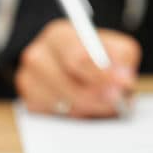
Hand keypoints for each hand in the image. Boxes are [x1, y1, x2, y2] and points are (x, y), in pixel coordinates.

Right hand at [15, 19, 140, 117]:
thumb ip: (123, 60)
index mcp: (59, 36)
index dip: (101, 75)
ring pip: (62, 104)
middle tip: (116, 103)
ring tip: (105, 105)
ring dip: (88, 109)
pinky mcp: (30, 102)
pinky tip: (85, 108)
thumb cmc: (98, 57)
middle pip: (66, 84)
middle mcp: (37, 55)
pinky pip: (55, 116)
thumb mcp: (117, 49)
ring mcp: (29, 80)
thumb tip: (123, 80)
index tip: (120, 86)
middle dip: (96, 96)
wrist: (78, 69)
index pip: (77, 57)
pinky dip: (75, 116)